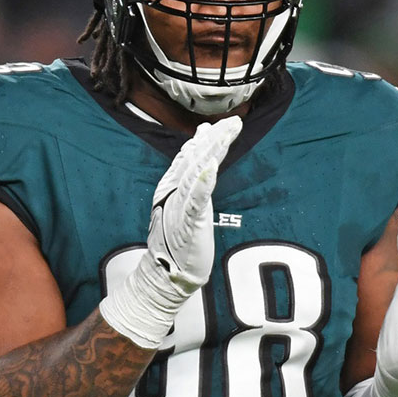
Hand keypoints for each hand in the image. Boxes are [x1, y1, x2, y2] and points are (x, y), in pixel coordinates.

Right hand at [147, 116, 242, 295]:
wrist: (165, 274)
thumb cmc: (176, 241)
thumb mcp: (182, 207)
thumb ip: (189, 185)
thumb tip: (200, 164)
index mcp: (171, 187)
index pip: (188, 157)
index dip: (204, 140)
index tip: (217, 125)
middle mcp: (172, 191)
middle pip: (195, 158)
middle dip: (215, 139)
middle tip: (233, 122)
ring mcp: (179, 205)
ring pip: (197, 172)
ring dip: (213, 152)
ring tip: (226, 134)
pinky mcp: (188, 222)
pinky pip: (196, 199)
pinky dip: (203, 183)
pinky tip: (212, 168)